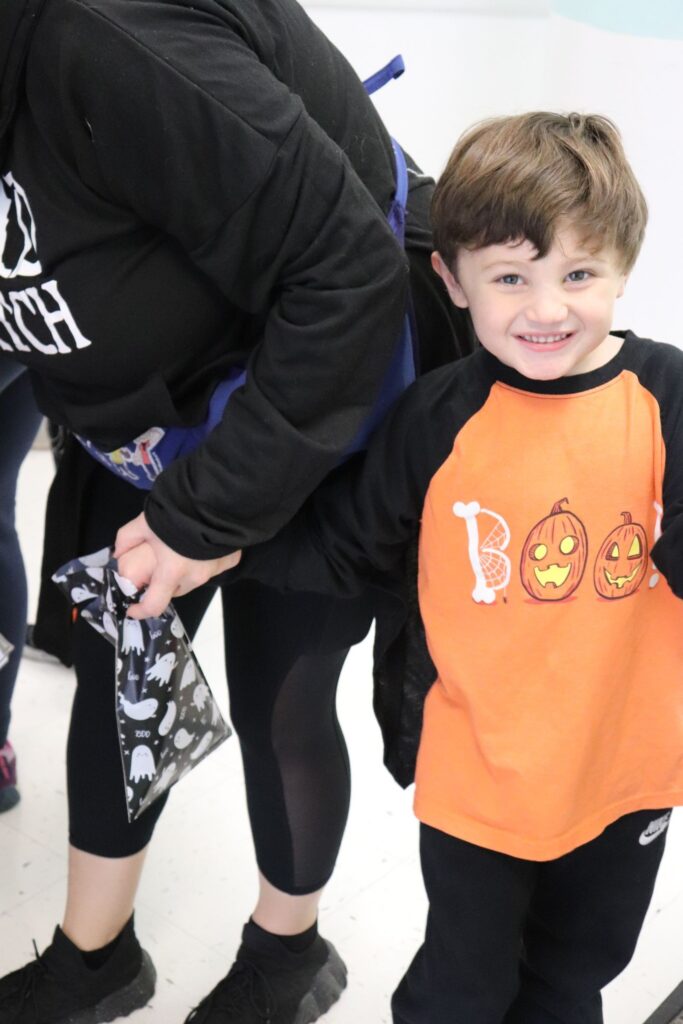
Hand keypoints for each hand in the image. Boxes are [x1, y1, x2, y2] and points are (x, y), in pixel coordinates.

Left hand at [114, 512, 241, 618]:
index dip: (141, 611)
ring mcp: (215, 570)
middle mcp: (194, 577)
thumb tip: (118, 552)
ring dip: (184, 572)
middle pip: (174, 590)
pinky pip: (214, 567)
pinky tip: (203, 545)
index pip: (154, 605)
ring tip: (182, 550)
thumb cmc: (177, 513)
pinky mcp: (230, 560)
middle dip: (163, 583)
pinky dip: (206, 561)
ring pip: (194, 580)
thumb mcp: (145, 523)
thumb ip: (127, 539)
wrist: (215, 499)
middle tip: (159, 564)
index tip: (133, 609)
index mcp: (171, 572)